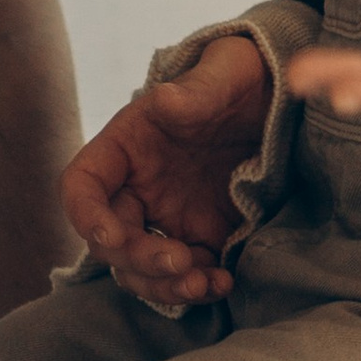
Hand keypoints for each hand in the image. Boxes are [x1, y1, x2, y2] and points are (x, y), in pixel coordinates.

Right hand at [60, 30, 265, 306]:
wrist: (279, 97)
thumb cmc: (239, 76)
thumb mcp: (223, 72)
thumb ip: (195, 90)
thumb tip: (166, 102)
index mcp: (126, 145)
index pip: (81, 186)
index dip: (85, 216)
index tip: (109, 235)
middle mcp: (137, 187)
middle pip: (109, 238)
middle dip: (137, 259)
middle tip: (180, 262)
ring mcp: (168, 216)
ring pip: (140, 268)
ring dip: (162, 287)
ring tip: (203, 285)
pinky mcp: (202, 237)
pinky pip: (186, 275)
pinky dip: (197, 288)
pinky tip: (224, 284)